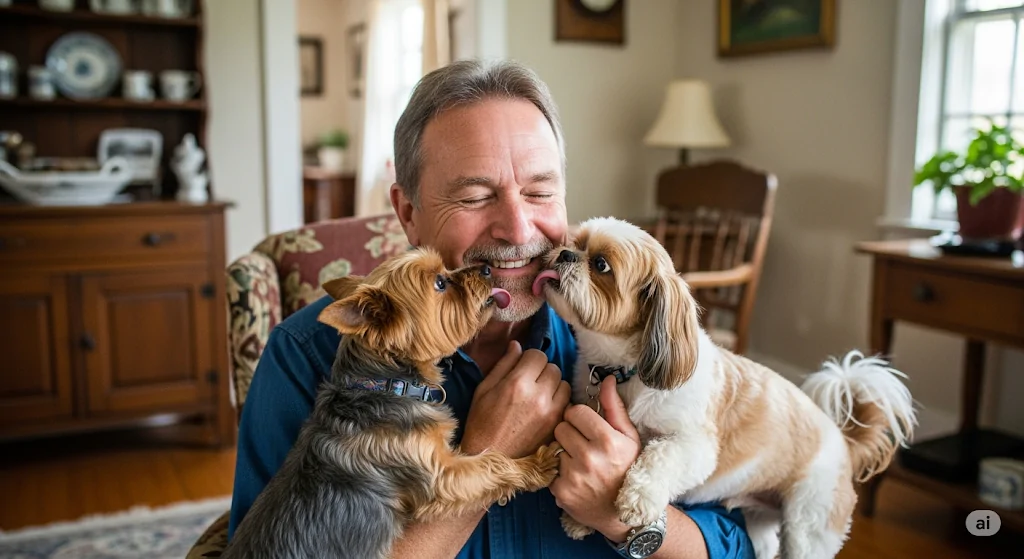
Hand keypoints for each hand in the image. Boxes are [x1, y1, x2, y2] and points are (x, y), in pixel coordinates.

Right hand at [461, 341, 570, 457]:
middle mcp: (538, 396)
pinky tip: (545, 410)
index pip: (538, 355)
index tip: (523, 368)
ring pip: (564, 384)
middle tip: (530, 383)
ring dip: (554, 386)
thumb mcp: (484, 390)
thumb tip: (517, 345)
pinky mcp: (557, 426)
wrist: (489, 460)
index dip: (529, 359)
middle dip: (542, 371)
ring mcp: (551, 413)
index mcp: (517, 384)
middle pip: (553, 368)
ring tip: (539, 396)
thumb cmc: (481, 424)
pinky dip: (559, 403)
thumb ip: (504, 365)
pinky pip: (567, 404)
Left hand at [550, 375, 641, 541]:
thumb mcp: (628, 437)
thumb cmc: (627, 469)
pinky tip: (572, 475)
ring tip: (577, 459)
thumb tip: (606, 379)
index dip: (578, 416)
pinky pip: (549, 467)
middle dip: (569, 431)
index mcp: (607, 440)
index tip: (584, 424)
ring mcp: (574, 476)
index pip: (575, 411)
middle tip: (580, 442)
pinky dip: (557, 471)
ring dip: (562, 450)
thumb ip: (614, 407)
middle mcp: (590, 458)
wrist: (622, 514)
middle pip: (561, 427)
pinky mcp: (561, 491)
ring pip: (553, 445)